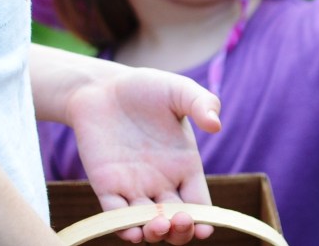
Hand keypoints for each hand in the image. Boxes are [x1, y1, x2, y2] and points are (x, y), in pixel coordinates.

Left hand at [67, 67, 221, 243]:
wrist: (102, 87)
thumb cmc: (146, 87)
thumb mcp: (178, 90)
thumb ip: (201, 102)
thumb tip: (216, 124)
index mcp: (185, 166)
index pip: (200, 205)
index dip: (205, 221)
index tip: (205, 227)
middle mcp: (162, 183)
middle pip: (177, 223)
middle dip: (181, 231)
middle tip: (180, 220)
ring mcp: (134, 188)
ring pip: (147, 225)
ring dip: (155, 233)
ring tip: (158, 224)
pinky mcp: (107, 186)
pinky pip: (115, 216)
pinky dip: (123, 228)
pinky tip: (132, 231)